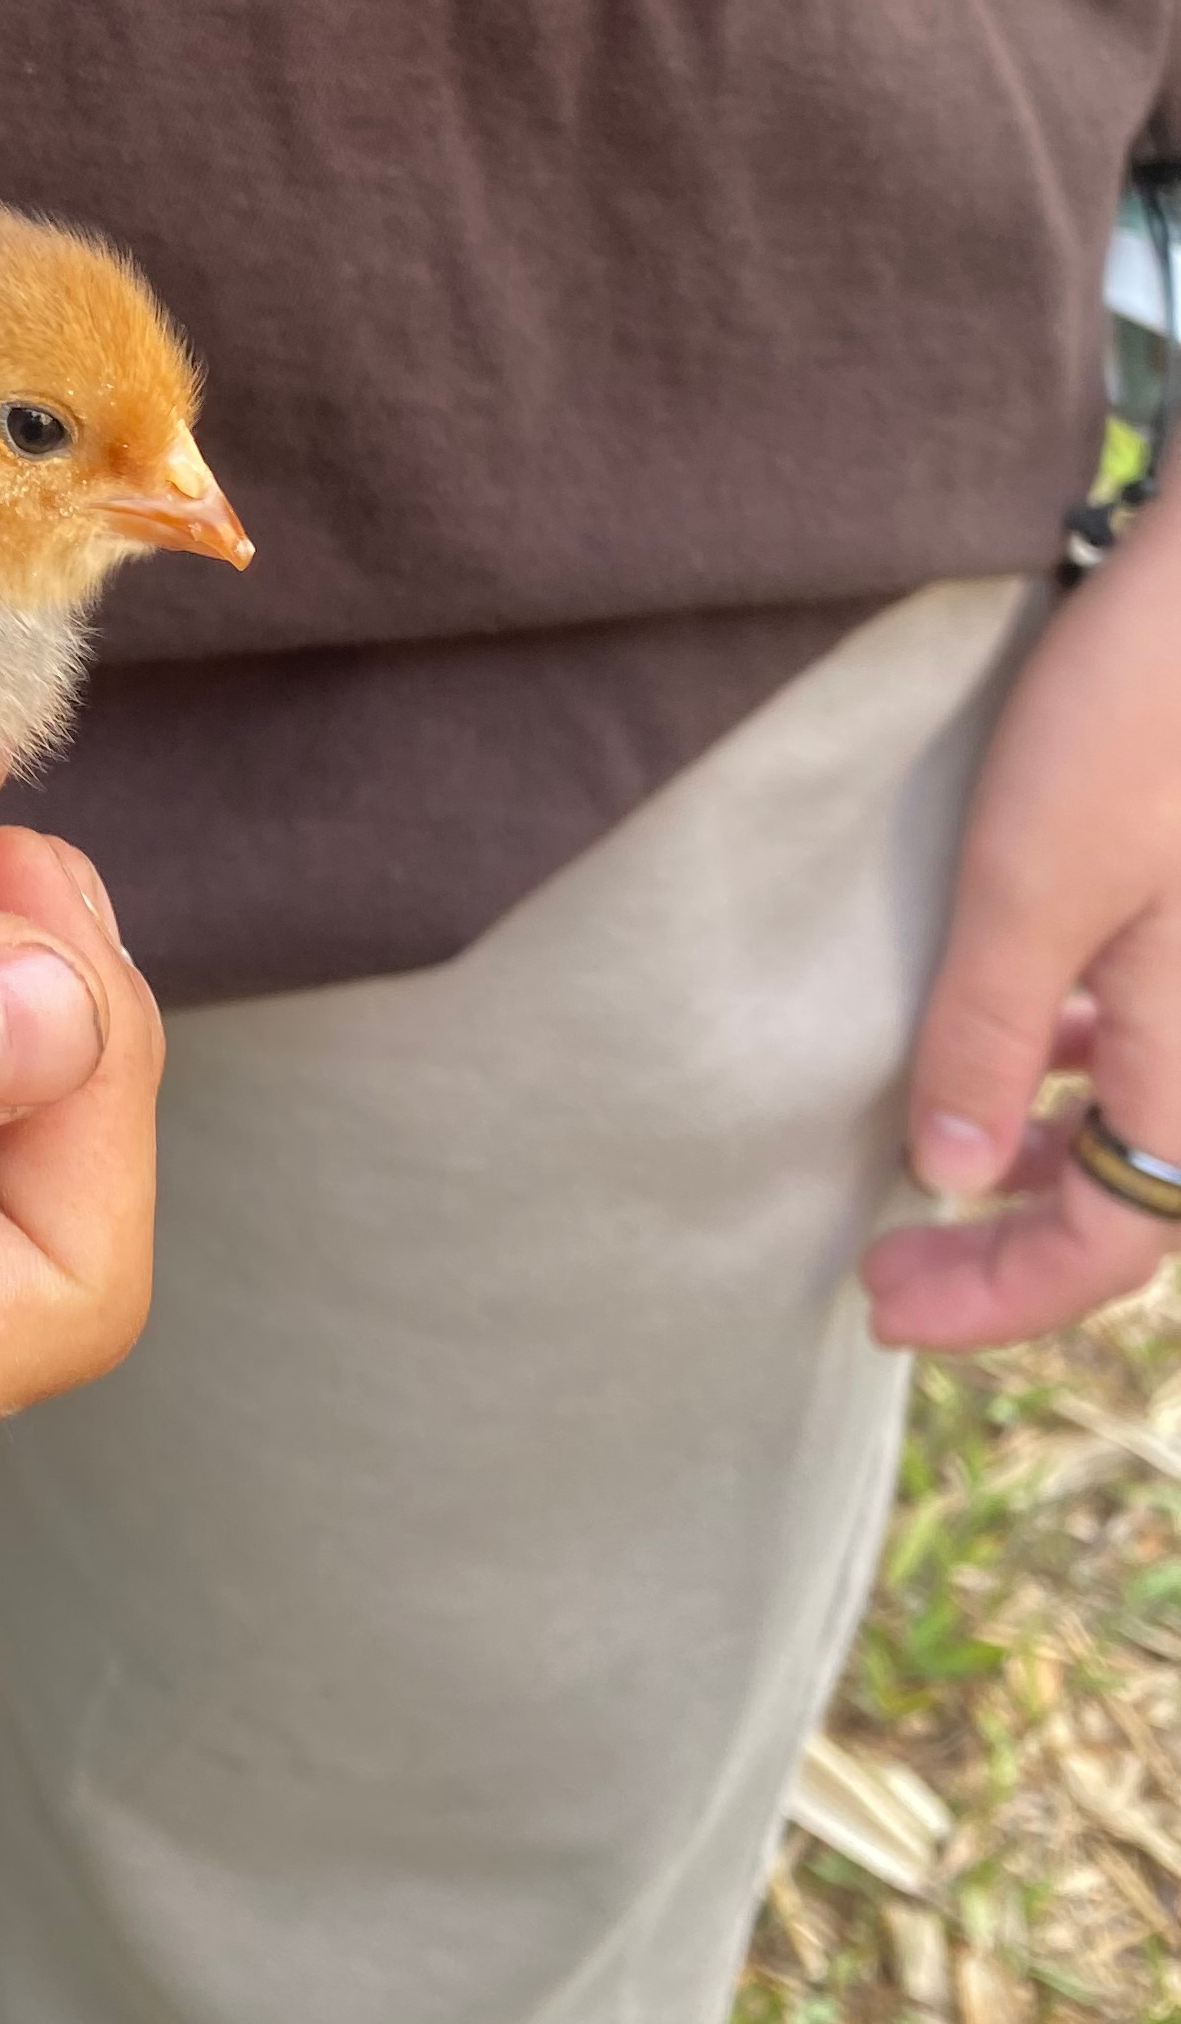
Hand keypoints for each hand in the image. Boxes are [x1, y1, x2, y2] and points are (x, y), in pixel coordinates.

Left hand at [866, 494, 1180, 1349]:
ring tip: (931, 1159)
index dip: (995, 1297)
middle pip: (1133, 1195)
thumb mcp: (1030, 884)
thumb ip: (988, 1035)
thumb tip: (949, 1174)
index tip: (879, 1302)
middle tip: (888, 1257)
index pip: (1109, 1249)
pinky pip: (1143, 1030)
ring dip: (1038, 1150)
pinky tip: (1006, 1033)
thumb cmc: (1141, 722)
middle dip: (1010, 1242)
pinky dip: (1068, 1062)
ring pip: (1139, 1112)